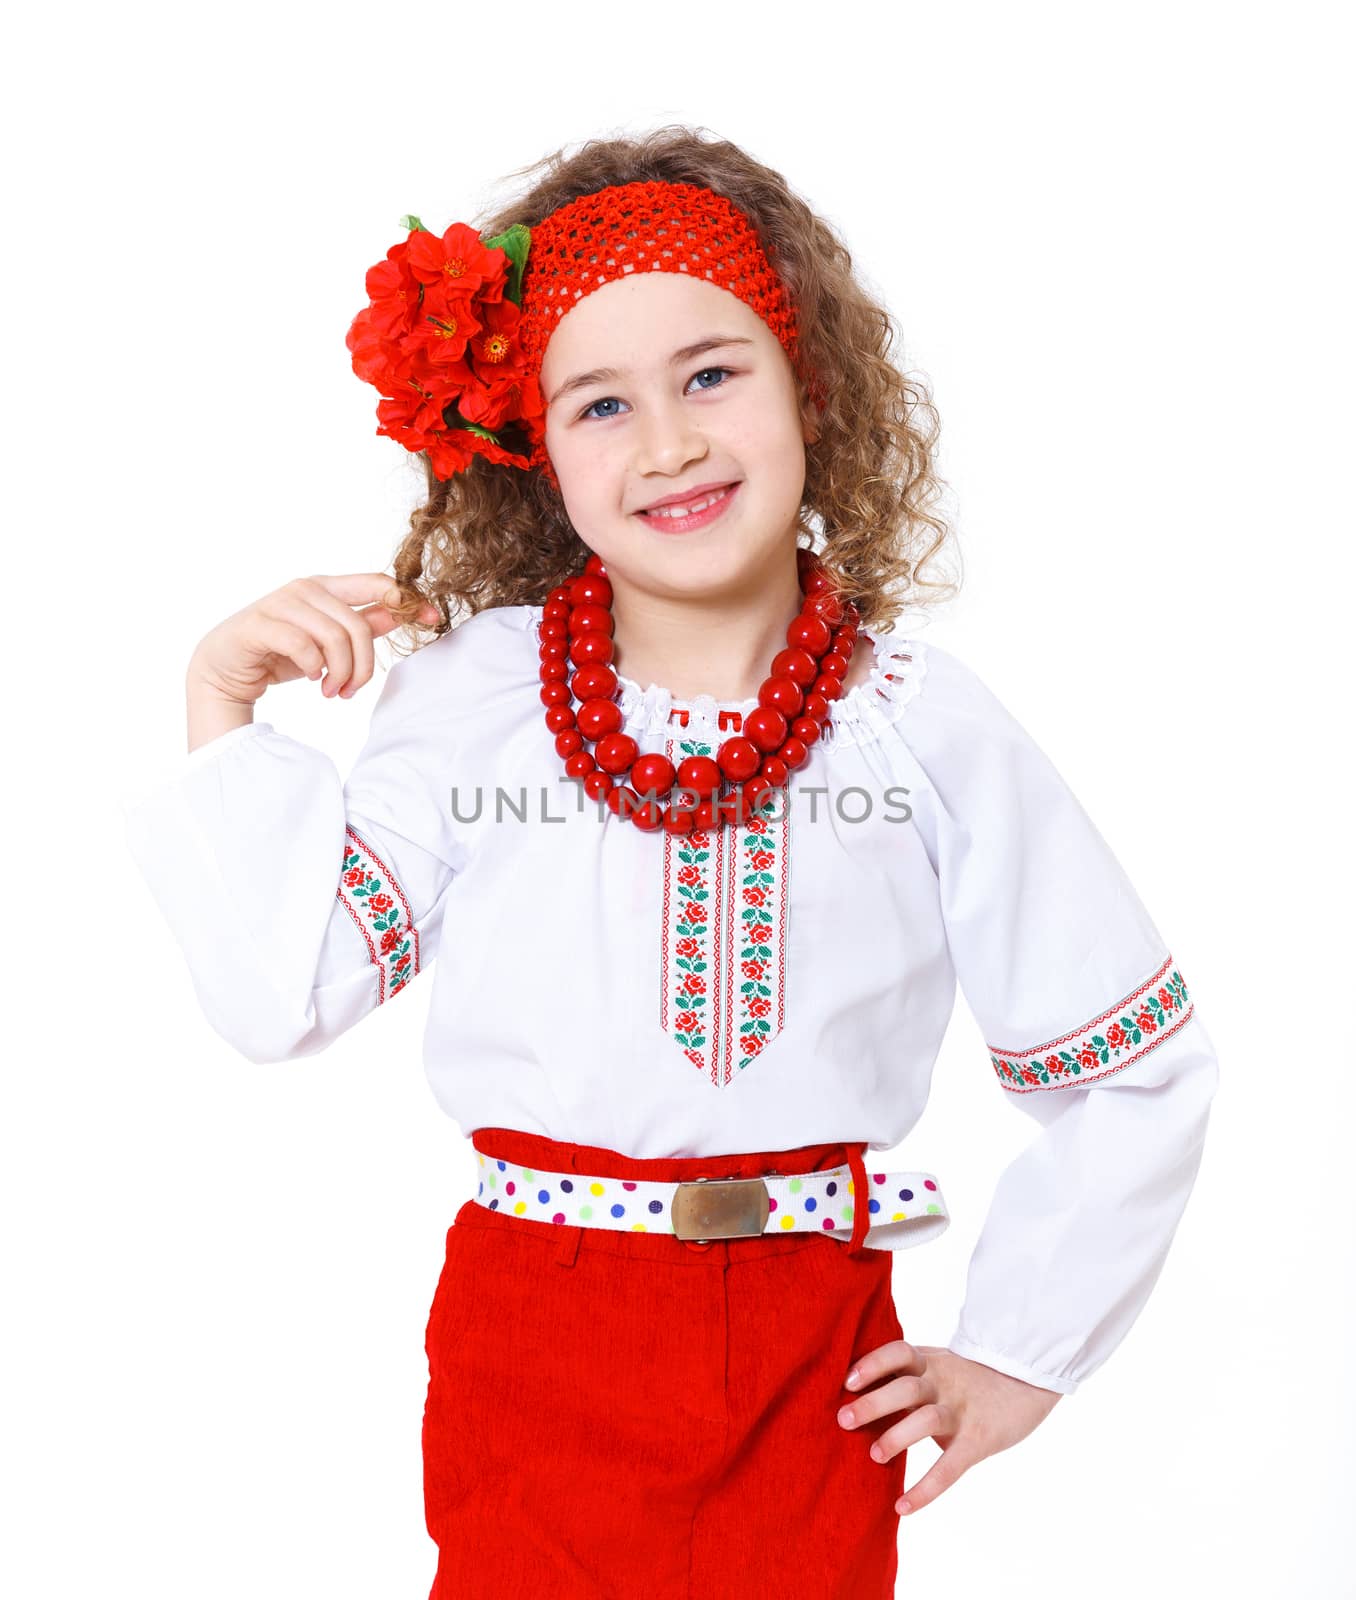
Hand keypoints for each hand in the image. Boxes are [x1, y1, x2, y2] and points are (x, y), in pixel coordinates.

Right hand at [187, 572, 439, 704]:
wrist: (223, 667)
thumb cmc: (279, 652)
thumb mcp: (327, 640)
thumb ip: (363, 624)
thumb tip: (402, 613)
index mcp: (327, 587)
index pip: (378, 583)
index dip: (408, 600)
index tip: (433, 619)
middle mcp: (306, 588)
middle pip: (360, 624)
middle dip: (363, 666)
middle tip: (350, 690)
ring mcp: (282, 603)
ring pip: (336, 638)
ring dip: (340, 674)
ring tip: (331, 691)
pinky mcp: (261, 624)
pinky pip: (305, 648)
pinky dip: (312, 670)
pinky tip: (308, 679)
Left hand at [837, 1339, 1062, 1515]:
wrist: (1027, 1377)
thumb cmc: (970, 1375)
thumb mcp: (939, 1363)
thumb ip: (907, 1372)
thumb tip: (857, 1389)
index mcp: (930, 1362)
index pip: (898, 1353)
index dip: (872, 1364)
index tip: (847, 1381)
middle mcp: (943, 1383)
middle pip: (906, 1387)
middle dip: (873, 1403)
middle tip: (843, 1420)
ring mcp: (961, 1411)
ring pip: (926, 1420)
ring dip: (896, 1437)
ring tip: (874, 1455)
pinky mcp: (978, 1440)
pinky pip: (950, 1467)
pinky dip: (925, 1489)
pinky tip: (903, 1506)